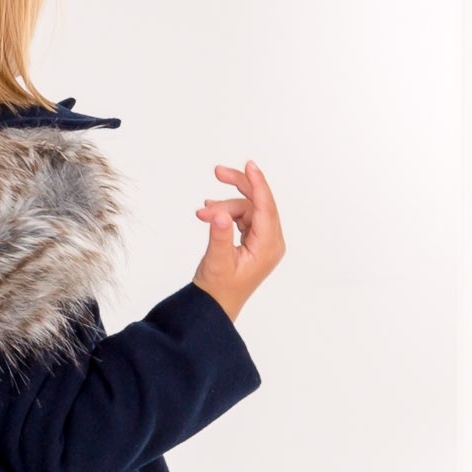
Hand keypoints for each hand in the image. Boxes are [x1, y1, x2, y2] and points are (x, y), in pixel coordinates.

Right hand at [192, 160, 284, 321]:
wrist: (214, 306)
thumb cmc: (217, 290)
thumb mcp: (216, 262)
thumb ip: (219, 236)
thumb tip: (220, 214)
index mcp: (268, 247)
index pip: (265, 208)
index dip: (258, 184)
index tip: (249, 165)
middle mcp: (270, 243)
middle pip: (258, 204)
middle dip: (238, 187)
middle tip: (217, 172)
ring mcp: (263, 242)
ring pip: (246, 209)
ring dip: (224, 207)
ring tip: (201, 214)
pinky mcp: (253, 242)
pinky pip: (243, 218)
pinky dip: (226, 213)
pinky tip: (209, 214)